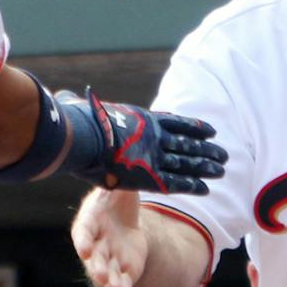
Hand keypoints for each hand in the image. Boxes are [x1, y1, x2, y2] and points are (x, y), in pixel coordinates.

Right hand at [56, 89, 226, 194]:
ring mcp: (154, 156)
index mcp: (144, 120)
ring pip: (188, 162)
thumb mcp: (84, 108)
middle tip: (224, 155)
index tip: (211, 131)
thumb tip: (63, 97)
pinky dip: (192, 185)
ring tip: (222, 169)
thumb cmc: (81, 122)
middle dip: (206, 150)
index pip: (176, 123)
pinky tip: (206, 189)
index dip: (195, 127)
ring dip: (206, 166)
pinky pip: (176, 182)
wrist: (82, 138)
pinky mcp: (149, 176)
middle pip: (188, 144)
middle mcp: (154, 137)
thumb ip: (82, 104)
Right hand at [72, 188, 149, 286]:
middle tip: (100, 275)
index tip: (85, 249)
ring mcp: (107, 258)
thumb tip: (120, 162)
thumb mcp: (117, 187)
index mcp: (89, 222)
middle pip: (94, 257)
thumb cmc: (115, 199)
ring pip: (106, 272)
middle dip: (96, 266)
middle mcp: (95, 243)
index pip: (83, 232)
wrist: (123, 218)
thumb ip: (117, 181)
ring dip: (109, 281)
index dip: (84, 241)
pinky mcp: (122, 269)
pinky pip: (121, 281)